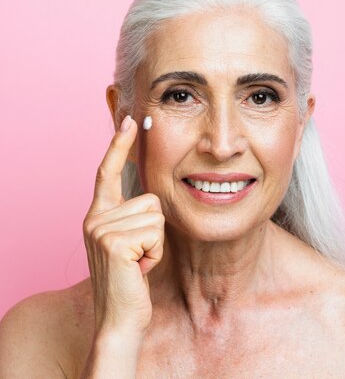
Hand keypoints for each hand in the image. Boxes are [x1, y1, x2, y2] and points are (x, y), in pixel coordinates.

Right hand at [83, 115, 163, 336]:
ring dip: (156, 243)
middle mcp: (94, 217)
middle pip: (151, 199)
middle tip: (139, 256)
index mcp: (98, 215)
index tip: (130, 120)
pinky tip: (138, 269)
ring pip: (156, 215)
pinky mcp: (113, 241)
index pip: (109, 172)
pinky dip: (155, 253)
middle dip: (156, 230)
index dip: (119, 145)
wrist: (120, 317)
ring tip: (138, 262)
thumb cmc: (131, 280)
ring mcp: (100, 228)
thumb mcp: (132, 242)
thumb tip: (153, 194)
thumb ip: (135, 216)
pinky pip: (156, 232)